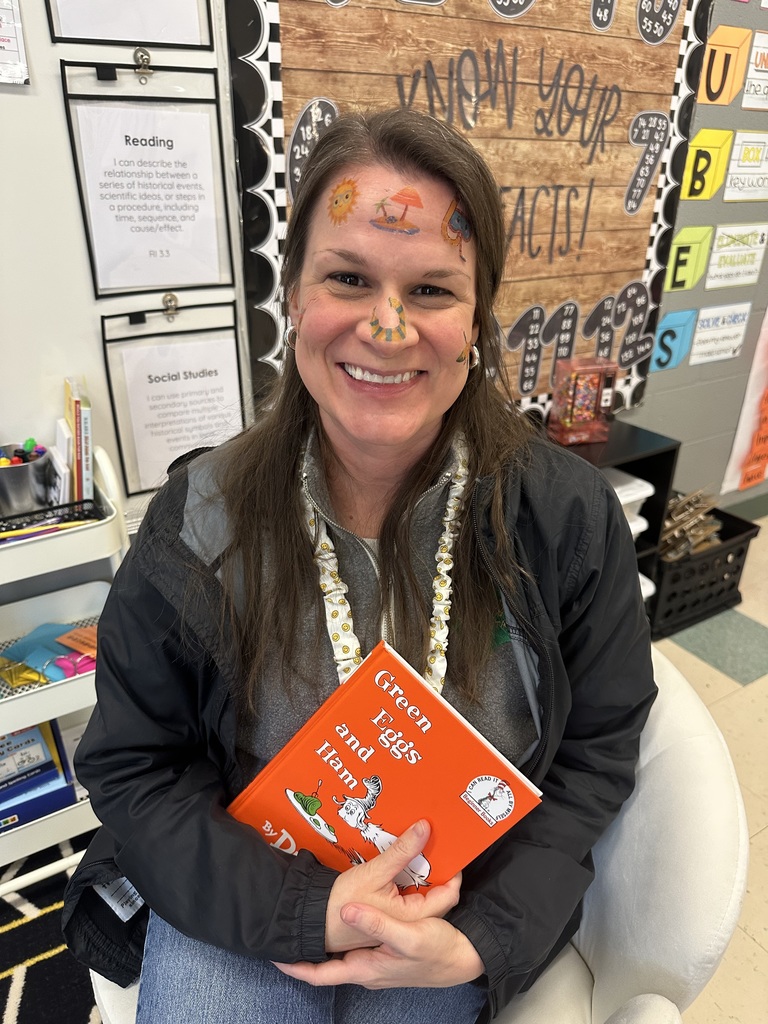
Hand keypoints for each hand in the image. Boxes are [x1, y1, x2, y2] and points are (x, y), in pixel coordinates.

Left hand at [274, 907, 484, 988]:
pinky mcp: (390, 953)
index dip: (296, 967)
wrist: (465, 957)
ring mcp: (379, 963)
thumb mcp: (408, 935)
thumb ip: (376, 924)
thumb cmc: (437, 950)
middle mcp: (368, 970)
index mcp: (366, 968)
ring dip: (330, 942)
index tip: (273, 957)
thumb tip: (345, 912)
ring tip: (313, 924)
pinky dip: (353, 931)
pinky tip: (353, 915)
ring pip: (346, 953)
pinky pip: (363, 944)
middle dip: (309, 953)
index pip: (320, 975)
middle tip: (290, 933)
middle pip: (329, 965)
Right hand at [323, 819, 460, 952]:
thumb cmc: (342, 902)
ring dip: (420, 869)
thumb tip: (424, 828)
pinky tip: (401, 860)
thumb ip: (402, 851)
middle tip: (435, 841)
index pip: (448, 894)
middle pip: (436, 890)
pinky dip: (407, 876)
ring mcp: (400, 918)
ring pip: (420, 890)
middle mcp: (410, 920)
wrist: (315, 918)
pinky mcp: (389, 913)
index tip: (451, 847)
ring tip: (419, 845)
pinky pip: (406, 892)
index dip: (453, 870)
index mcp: (413, 915)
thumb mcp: (375, 872)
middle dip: (436, 866)